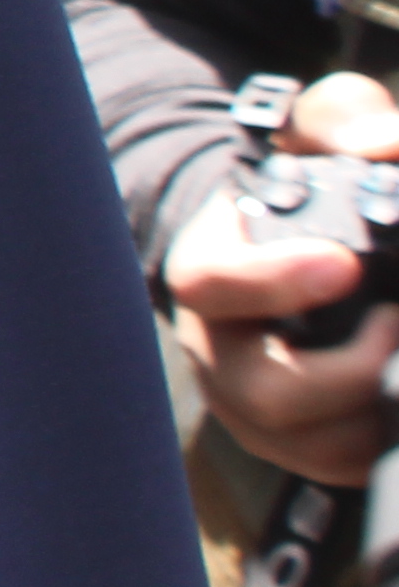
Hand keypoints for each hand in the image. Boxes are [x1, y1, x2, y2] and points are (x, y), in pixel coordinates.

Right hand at [169, 72, 398, 483]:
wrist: (279, 249)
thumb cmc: (297, 191)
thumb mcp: (315, 135)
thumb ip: (345, 119)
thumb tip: (382, 149)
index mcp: (206, 267)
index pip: (211, 284)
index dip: (273, 282)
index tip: (345, 263)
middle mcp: (215, 344)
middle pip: (262, 391)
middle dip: (347, 370)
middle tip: (397, 325)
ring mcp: (247, 402)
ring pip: (305, 443)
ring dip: (371, 410)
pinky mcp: (289, 443)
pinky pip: (335, 466)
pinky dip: (379, 440)